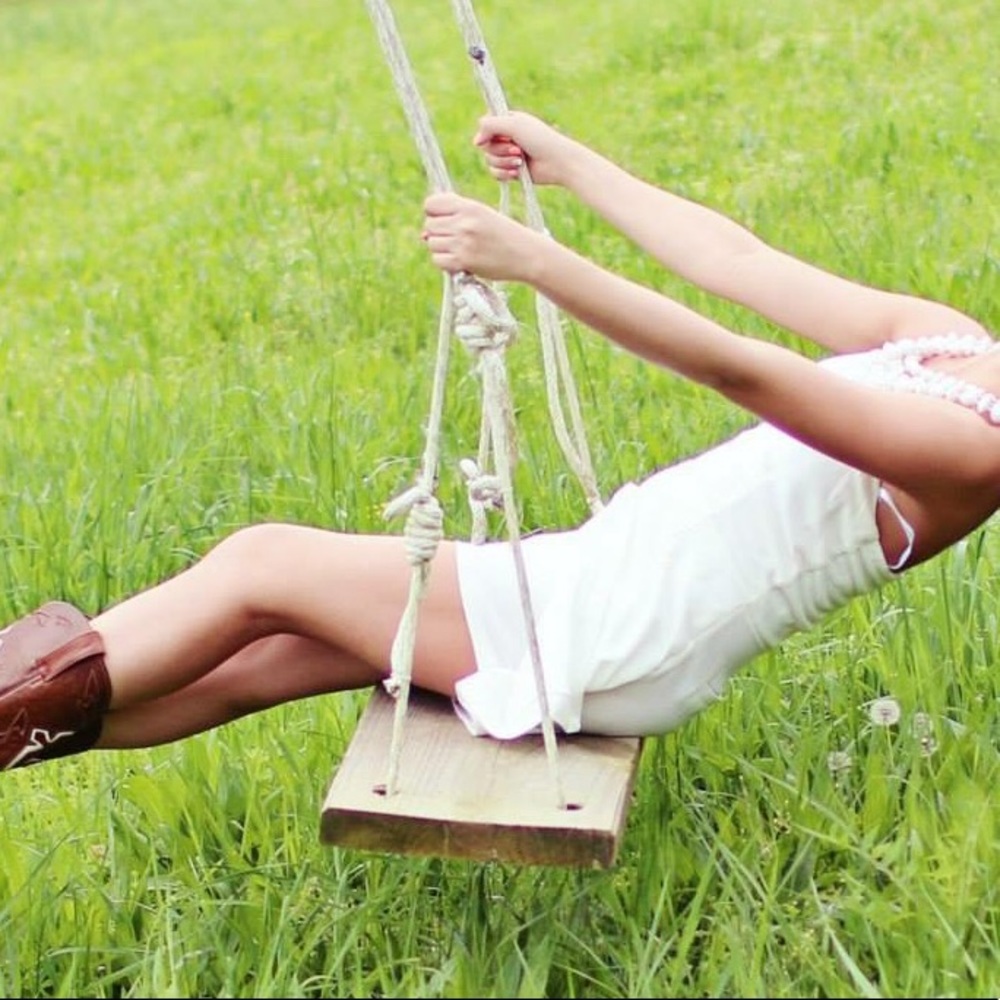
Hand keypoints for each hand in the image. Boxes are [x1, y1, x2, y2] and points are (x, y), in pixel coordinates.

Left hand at [422, 192, 540, 281]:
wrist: (526, 254)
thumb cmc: (503, 234)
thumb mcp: (482, 215)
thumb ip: (454, 218)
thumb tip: (423, 234)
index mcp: (469, 206)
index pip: (431, 204)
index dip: (433, 212)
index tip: (444, 220)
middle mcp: (464, 222)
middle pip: (429, 225)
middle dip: (437, 233)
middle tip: (455, 239)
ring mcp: (463, 242)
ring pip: (431, 243)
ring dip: (441, 249)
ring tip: (459, 250)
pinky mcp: (464, 261)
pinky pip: (438, 260)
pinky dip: (445, 262)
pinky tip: (459, 261)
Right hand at [473, 110, 580, 186]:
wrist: (557, 162)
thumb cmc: (540, 139)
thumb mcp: (514, 125)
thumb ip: (490, 125)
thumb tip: (475, 141)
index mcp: (508, 121)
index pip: (485, 126)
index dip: (488, 134)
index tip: (497, 137)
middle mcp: (507, 137)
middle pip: (485, 146)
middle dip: (500, 151)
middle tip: (518, 150)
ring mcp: (508, 155)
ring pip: (489, 161)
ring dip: (504, 163)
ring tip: (521, 162)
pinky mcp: (511, 171)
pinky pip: (495, 174)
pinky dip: (504, 174)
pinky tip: (516, 173)